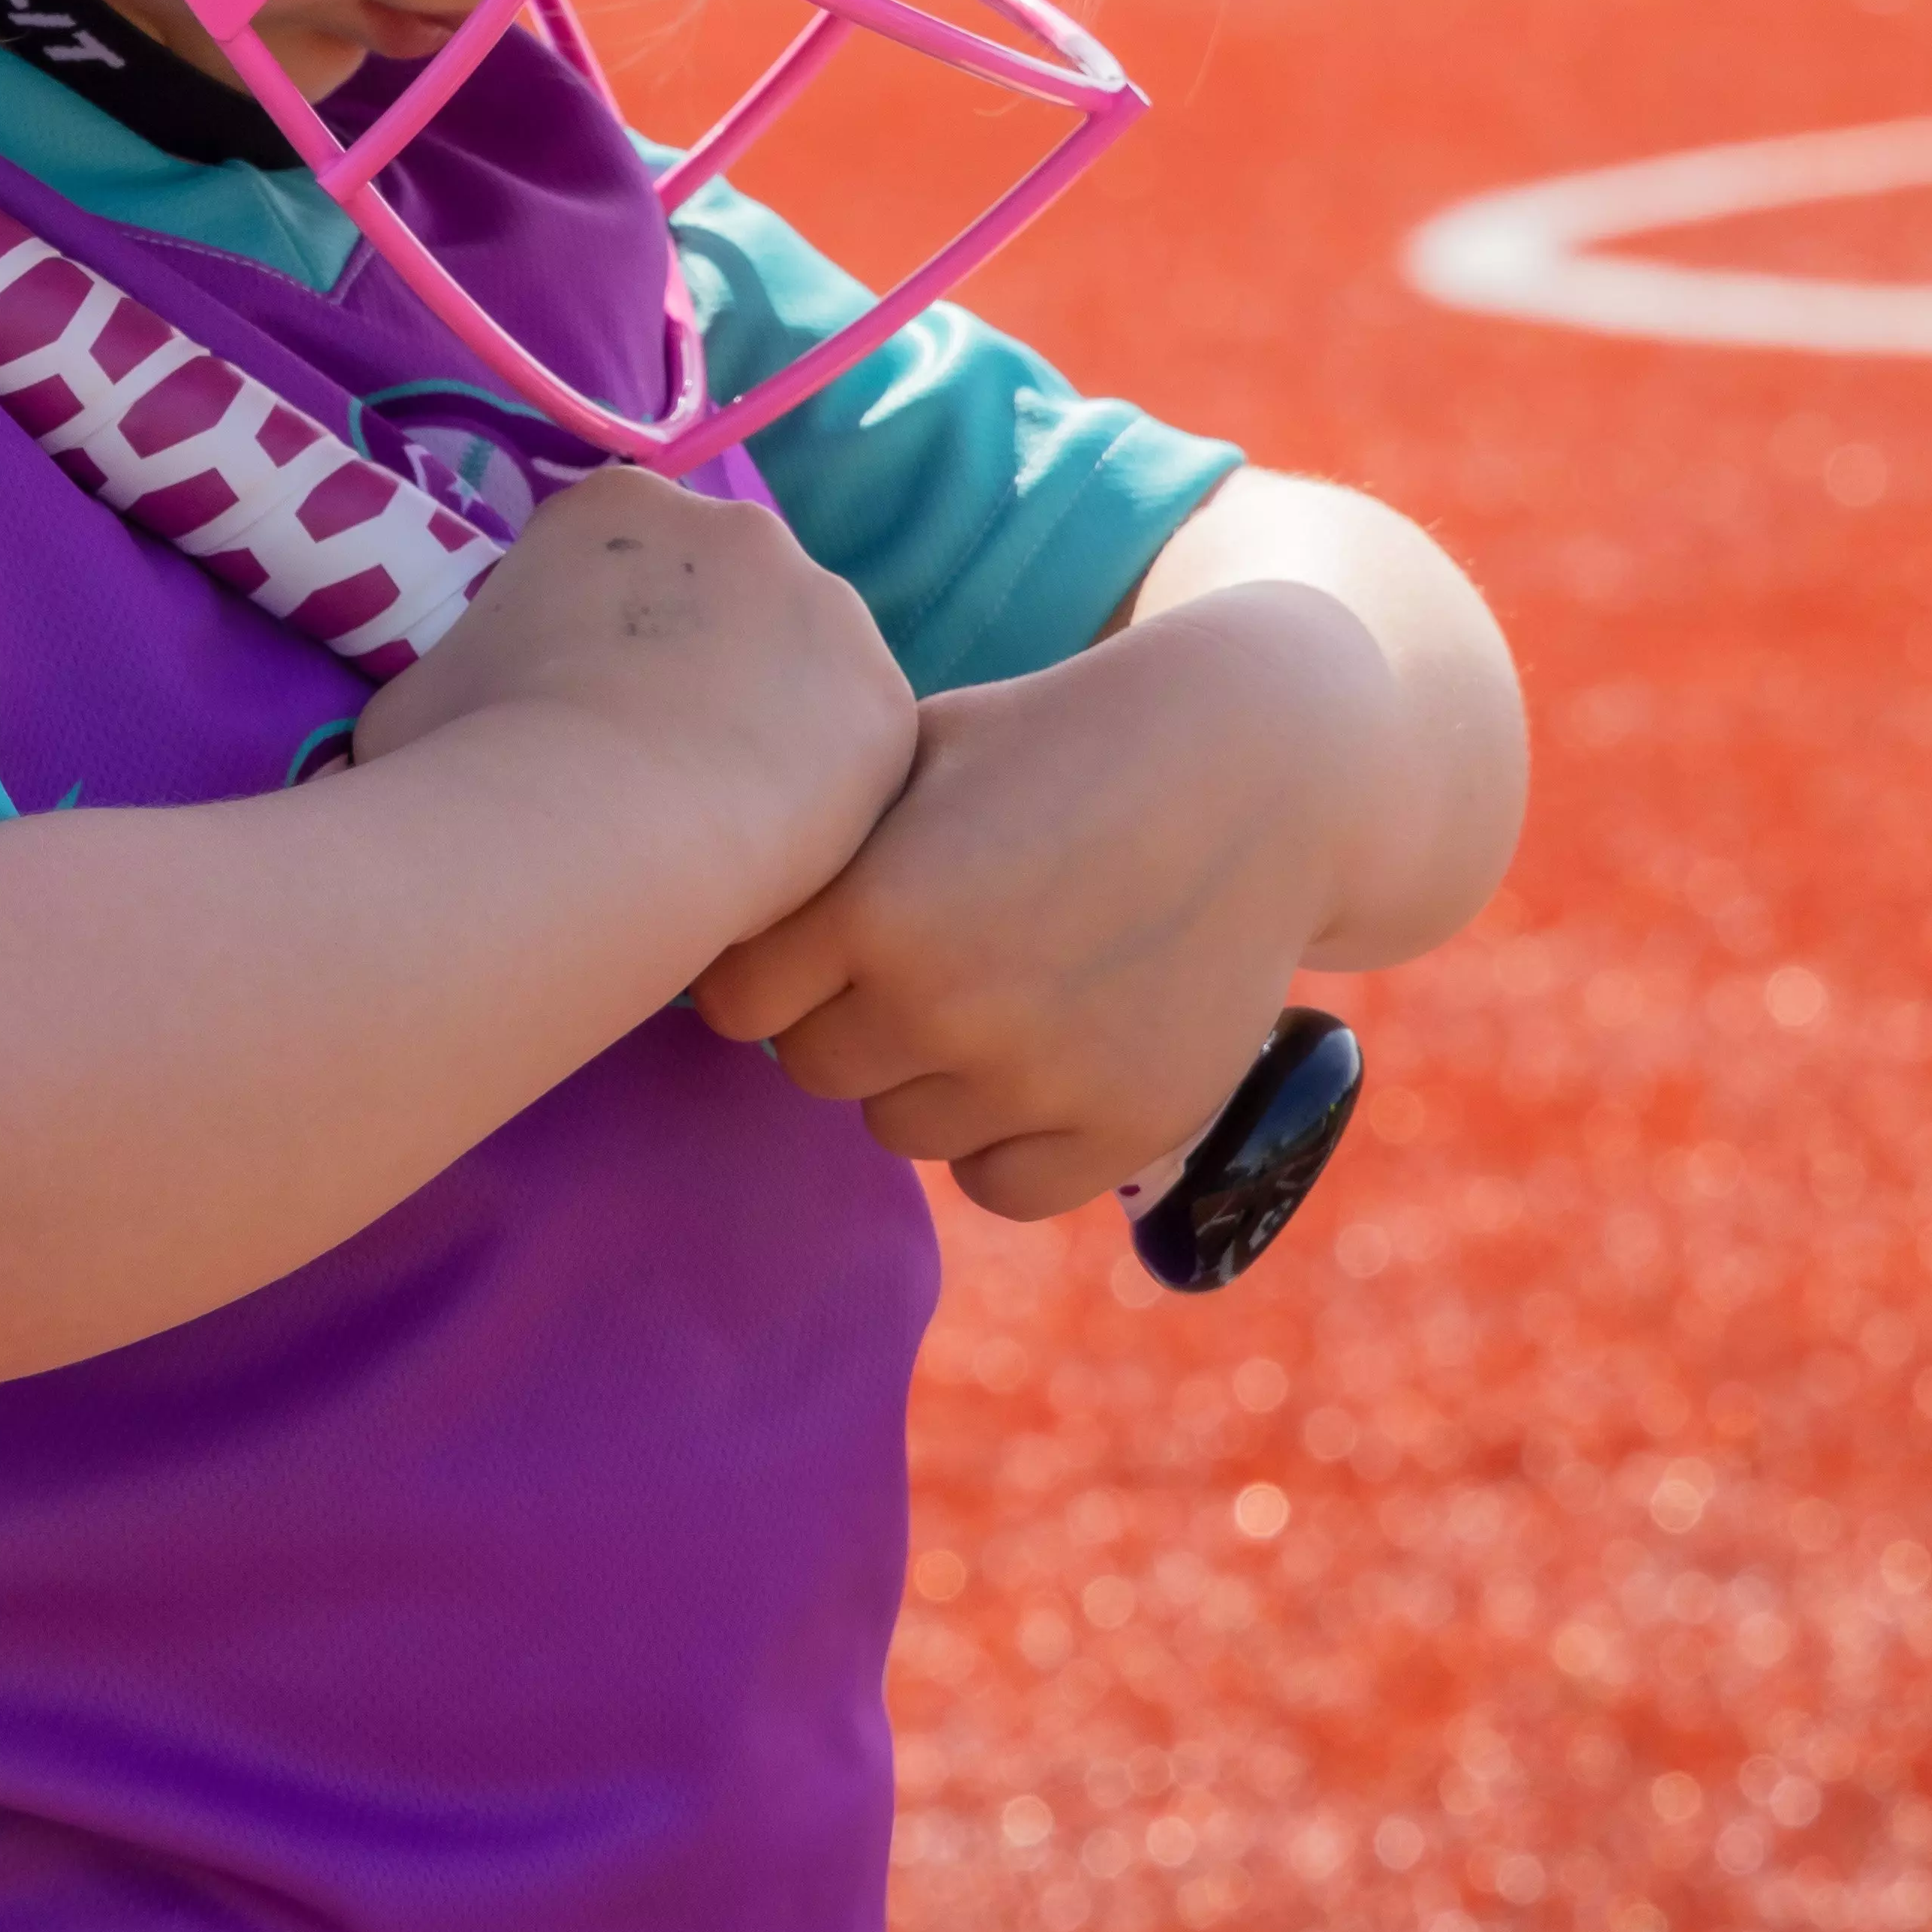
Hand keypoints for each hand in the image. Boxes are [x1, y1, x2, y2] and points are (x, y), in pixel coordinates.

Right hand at [352, 466, 915, 923]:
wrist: (589, 828)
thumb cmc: (474, 756)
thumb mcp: (415, 695)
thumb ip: (454, 677)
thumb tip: (446, 719)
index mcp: (612, 504)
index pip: (615, 561)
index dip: (593, 644)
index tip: (571, 716)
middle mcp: (732, 523)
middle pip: (718, 600)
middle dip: (690, 672)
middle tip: (643, 771)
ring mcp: (823, 602)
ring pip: (794, 667)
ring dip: (760, 722)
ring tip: (706, 817)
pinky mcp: (884, 694)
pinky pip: (849, 744)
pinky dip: (815, 791)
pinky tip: (764, 847)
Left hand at [690, 584, 1384, 1216]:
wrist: (1256, 767)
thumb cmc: (1054, 746)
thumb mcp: (911, 754)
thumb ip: (807, 842)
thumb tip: (676, 911)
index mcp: (872, 902)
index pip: (735, 999)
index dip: (768, 962)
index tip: (814, 929)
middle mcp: (945, 1001)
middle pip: (813, 1068)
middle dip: (845, 1015)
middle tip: (918, 949)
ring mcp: (1038, 1074)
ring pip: (899, 1129)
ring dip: (925, 1075)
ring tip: (994, 984)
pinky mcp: (1125, 1127)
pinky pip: (997, 1185)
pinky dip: (1005, 1139)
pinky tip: (1037, 1056)